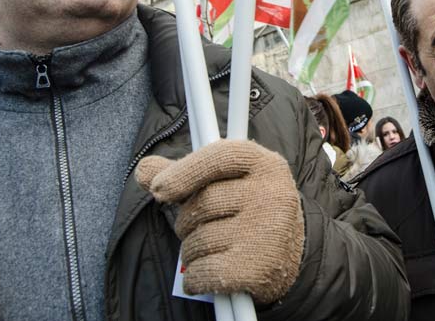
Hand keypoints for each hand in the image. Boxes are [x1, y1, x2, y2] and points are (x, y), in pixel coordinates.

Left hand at [136, 139, 304, 302]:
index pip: (220, 156)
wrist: (289, 255)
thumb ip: (186, 173)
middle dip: (188, 220)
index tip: (160, 189)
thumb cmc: (249, 211)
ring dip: (191, 251)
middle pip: (202, 203)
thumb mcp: (229, 181)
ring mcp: (267, 232)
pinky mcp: (258, 268)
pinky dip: (195, 278)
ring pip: (197, 240)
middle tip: (201, 226)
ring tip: (214, 249)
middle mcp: (272, 195)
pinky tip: (210, 273)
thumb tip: (144, 169)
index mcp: (266, 165)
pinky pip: (200, 272)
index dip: (185, 171)